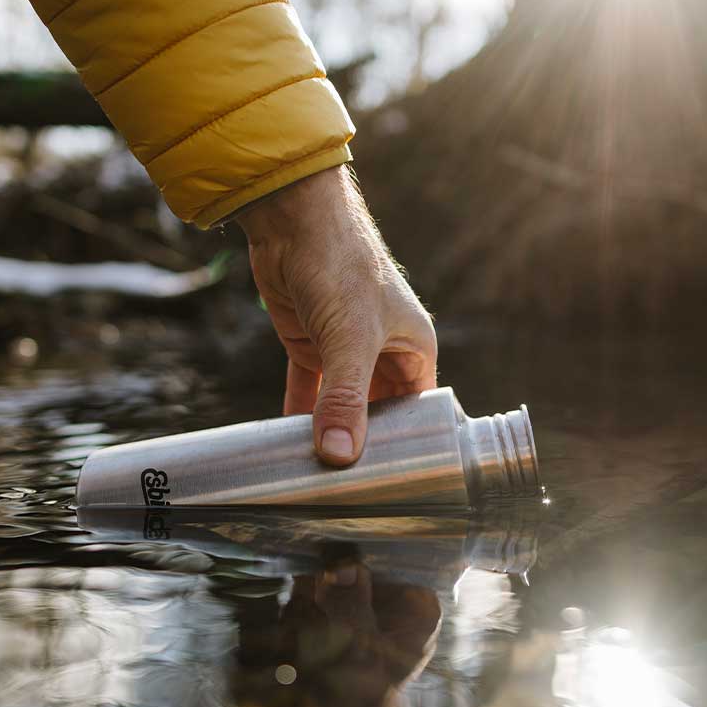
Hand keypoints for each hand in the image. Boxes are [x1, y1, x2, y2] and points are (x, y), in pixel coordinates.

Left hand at [238, 165, 436, 465]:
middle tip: (349, 488)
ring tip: (316, 475)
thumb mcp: (349, 338)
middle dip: (364, 444)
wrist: (292, 218)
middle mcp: (383, 349)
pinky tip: (286, 443)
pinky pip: (309, 389)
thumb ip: (345, 398)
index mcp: (413, 346)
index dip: (410, 443)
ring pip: (341, 402)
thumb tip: (339, 455)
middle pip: (378, 411)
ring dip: (328, 431)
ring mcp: (345, 347)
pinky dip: (299, 413)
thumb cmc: (341, 264)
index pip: (420, 408)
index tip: (393, 482)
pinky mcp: (311, 342)